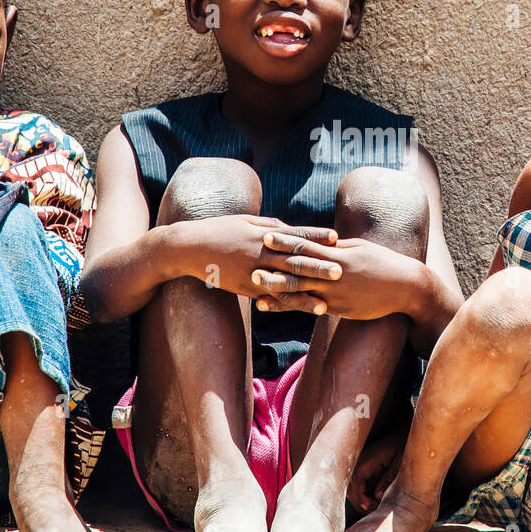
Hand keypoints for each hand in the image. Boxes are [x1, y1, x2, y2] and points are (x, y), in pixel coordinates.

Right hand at [171, 215, 339, 299]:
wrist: (189, 248)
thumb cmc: (219, 229)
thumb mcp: (246, 221)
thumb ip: (271, 225)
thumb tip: (291, 229)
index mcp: (262, 234)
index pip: (294, 234)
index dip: (315, 235)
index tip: (336, 236)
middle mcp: (260, 253)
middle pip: (294, 261)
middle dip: (318, 266)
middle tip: (341, 270)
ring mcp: (252, 273)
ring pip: (284, 285)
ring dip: (306, 293)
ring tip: (327, 301)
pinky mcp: (245, 288)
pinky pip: (269, 297)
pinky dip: (287, 304)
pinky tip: (301, 310)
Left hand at [253, 232, 424, 320]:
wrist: (405, 287)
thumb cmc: (382, 262)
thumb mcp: (359, 248)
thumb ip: (336, 246)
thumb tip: (319, 239)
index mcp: (338, 255)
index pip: (307, 246)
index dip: (285, 242)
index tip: (266, 236)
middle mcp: (334, 275)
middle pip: (299, 270)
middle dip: (274, 267)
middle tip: (250, 264)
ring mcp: (335, 294)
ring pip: (300, 291)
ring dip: (276, 289)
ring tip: (255, 288)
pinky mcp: (338, 309)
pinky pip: (309, 307)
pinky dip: (289, 305)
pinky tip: (271, 305)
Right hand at [348, 429, 405, 513]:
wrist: (402, 432)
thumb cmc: (402, 445)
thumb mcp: (399, 463)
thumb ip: (388, 479)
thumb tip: (378, 497)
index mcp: (367, 460)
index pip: (355, 482)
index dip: (360, 497)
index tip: (369, 507)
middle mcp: (360, 462)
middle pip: (350, 487)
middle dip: (360, 501)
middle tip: (374, 510)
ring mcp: (361, 464)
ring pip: (353, 486)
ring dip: (362, 498)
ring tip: (375, 506)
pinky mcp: (364, 467)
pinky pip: (359, 483)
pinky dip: (365, 492)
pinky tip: (375, 498)